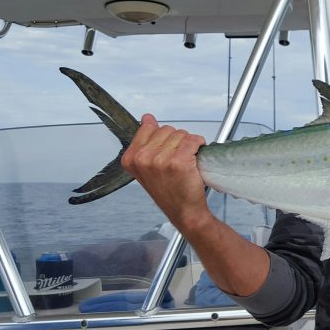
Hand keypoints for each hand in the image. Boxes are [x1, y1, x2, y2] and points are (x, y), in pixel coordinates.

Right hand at [121, 114, 211, 232]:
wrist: (184, 211)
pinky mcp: (179, 162)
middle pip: (167, 129)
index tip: (166, 151)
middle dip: (177, 141)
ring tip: (186, 162)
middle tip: (178, 160)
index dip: (164, 138)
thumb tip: (147, 118)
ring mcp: (160, 160)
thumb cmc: (169, 190)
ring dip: (188, 145)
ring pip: (181, 134)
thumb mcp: (148, 166)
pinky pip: (193, 140)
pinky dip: (199, 145)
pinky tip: (196, 158)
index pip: (149, 128)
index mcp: (130, 158)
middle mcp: (142, 158)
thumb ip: (145, 141)